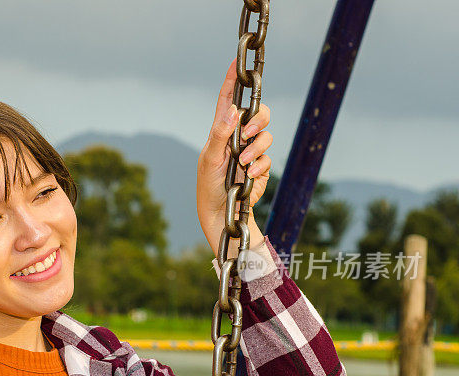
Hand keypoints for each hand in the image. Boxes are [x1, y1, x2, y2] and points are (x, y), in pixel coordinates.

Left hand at [197, 57, 272, 255]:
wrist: (221, 211)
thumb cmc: (208, 184)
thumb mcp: (210, 159)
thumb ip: (220, 134)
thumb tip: (232, 110)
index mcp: (221, 131)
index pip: (227, 100)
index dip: (232, 81)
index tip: (236, 62)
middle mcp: (238, 137)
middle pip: (258, 114)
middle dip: (258, 119)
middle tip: (249, 132)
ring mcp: (251, 151)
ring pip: (266, 135)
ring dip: (257, 148)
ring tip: (243, 164)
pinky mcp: (261, 167)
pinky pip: (268, 158)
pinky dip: (260, 166)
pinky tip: (249, 175)